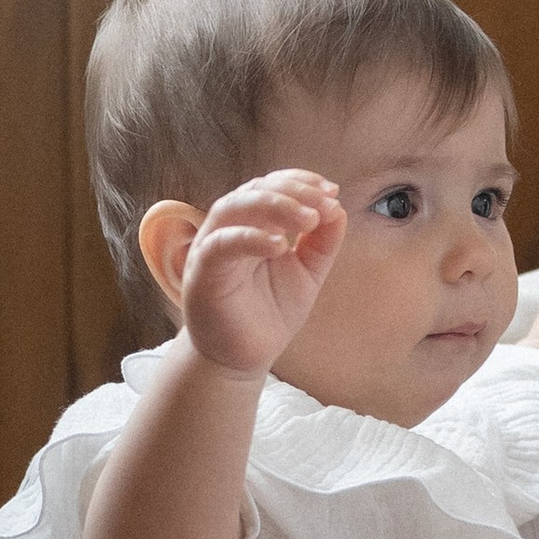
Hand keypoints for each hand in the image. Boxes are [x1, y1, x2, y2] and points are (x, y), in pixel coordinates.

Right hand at [177, 170, 345, 377]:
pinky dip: (250, 238)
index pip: (272, 184)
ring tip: (309, 220)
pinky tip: (281, 246)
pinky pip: (221, 244)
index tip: (332, 192)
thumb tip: (337, 208)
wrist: (244, 357)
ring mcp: (212, 246)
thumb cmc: (270, 311)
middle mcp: (229, 227)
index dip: (302, 181)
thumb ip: (322, 242)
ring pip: (234, 207)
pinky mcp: (201, 272)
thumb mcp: (307, 272)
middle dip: (294, 191)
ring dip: (275, 206)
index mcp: (252, 221)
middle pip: (255, 189)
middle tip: (325, 204)